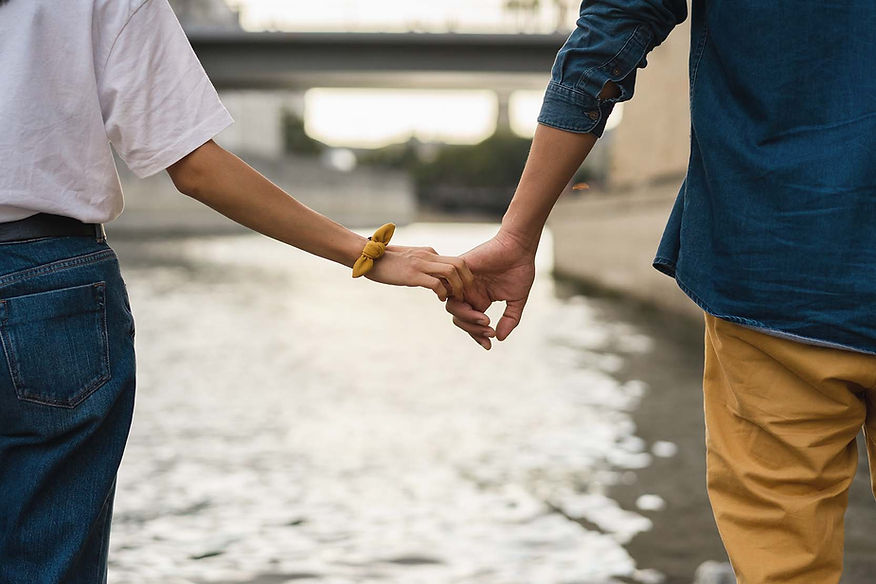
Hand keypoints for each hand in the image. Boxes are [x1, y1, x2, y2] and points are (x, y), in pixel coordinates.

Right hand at [366, 245, 473, 301]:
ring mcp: (420, 264)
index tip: (463, 290)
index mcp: (429, 252)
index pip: (456, 261)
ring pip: (452, 272)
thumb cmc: (385, 261)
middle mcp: (428, 255)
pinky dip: (442, 293)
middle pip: (460, 264)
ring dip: (458, 287)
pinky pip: (436, 283)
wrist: (366, 255)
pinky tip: (439, 298)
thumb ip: (422, 266)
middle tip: (466, 296)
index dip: (464, 277)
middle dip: (468, 281)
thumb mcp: (408, 260)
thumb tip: (431, 278)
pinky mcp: (412, 274)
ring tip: (455, 299)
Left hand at [446, 231, 535, 349]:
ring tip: (485, 318)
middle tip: (488, 328)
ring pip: (452, 307)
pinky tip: (474, 306)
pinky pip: (448, 288)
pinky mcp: (459, 271)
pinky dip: (457, 299)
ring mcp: (462, 282)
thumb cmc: (519, 270)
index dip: (477, 335)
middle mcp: (468, 292)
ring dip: (467, 317)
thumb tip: (498, 338)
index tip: (488, 345)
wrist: (519, 248)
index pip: (471, 322)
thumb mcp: (517, 300)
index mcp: (479, 300)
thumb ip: (509, 319)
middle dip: (472, 328)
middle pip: (459, 318)